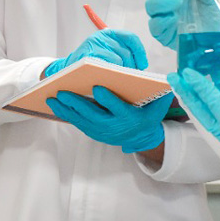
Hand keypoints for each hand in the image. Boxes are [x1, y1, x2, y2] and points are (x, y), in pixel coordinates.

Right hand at [45, 29, 147, 76]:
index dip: (140, 52)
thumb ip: (122, 54)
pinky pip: (107, 64)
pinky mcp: (87, 55)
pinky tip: (114, 80)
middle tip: (132, 78)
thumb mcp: (107, 54)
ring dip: (123, 72)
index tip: (143, 65)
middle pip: (125, 52)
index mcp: (109, 33)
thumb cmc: (92, 65)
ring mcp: (93, 45)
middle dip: (131, 67)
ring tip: (123, 80)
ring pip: (118, 59)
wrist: (66, 71)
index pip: (130, 38)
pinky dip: (112, 73)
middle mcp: (101, 36)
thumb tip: (142, 68)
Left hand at [46, 86, 173, 153]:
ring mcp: (103, 132)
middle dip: (77, 104)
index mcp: (130, 118)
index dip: (108, 99)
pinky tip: (55, 106)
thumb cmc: (149, 116)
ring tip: (52, 98)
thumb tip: (166, 82)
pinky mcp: (94, 133)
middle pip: (93, 115)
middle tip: (63, 92)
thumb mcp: (159, 107)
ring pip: (82, 120)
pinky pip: (78, 123)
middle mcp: (115, 127)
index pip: (118, 108)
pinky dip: (66, 115)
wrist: (142, 138)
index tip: (97, 87)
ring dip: (67, 110)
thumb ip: (162, 95)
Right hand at [147, 0, 219, 47]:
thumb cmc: (207, 17)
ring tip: (179, 2)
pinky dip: (163, 19)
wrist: (211, 39)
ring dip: (164, 0)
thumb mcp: (211, 0)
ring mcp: (161, 15)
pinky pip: (154, 24)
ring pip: (151, 4)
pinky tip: (174, 18)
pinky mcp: (161, 32)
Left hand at [169, 59, 219, 185]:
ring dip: (198, 97)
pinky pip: (217, 118)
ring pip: (208, 115)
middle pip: (202, 113)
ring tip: (187, 79)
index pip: (215, 106)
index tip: (189, 73)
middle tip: (175, 76)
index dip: (201, 87)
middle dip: (188, 93)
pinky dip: (211, 103)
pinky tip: (209, 88)